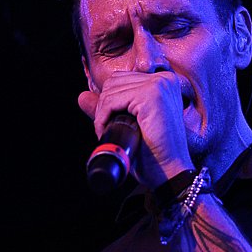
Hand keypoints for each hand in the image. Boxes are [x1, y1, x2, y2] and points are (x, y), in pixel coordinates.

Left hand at [78, 70, 194, 188]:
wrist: (169, 172)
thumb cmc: (154, 152)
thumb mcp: (129, 125)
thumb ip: (108, 108)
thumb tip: (82, 96)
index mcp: (164, 82)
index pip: (122, 79)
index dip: (109, 101)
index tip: (110, 123)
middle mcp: (164, 79)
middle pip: (114, 81)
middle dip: (104, 106)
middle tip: (107, 130)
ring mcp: (159, 85)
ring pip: (111, 90)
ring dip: (102, 113)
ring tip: (109, 132)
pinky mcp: (151, 95)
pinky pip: (111, 100)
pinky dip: (103, 117)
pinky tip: (107, 131)